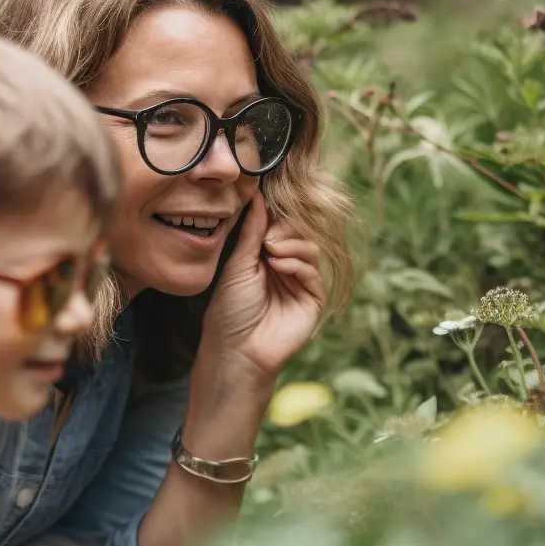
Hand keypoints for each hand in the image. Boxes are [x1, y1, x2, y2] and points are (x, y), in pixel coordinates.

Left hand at [202, 192, 325, 380]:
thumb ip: (251, 231)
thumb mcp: (238, 265)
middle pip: (297, 233)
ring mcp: (301, 283)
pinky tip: (279, 265)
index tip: (265, 200)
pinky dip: (297, 263)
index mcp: (265, 258)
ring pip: (309, 248)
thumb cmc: (230, 311)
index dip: (274, 214)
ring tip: (270, 251)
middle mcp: (285, 268)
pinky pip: (314, 271)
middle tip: (267, 235)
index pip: (278, 226)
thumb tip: (257, 195)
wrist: (237, 350)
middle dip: (283, 228)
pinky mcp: (313, 300)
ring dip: (290, 244)